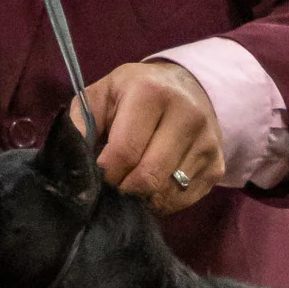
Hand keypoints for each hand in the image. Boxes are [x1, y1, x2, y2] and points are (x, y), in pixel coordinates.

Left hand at [70, 61, 224, 213]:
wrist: (186, 86)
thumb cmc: (133, 93)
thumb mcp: (102, 94)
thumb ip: (80, 122)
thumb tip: (71, 160)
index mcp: (152, 93)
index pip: (125, 152)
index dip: (105, 174)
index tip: (95, 178)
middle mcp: (187, 115)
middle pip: (148, 177)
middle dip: (122, 190)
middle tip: (111, 186)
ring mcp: (208, 142)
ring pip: (166, 192)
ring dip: (142, 197)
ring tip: (130, 182)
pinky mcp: (217, 164)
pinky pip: (183, 199)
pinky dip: (162, 201)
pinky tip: (153, 183)